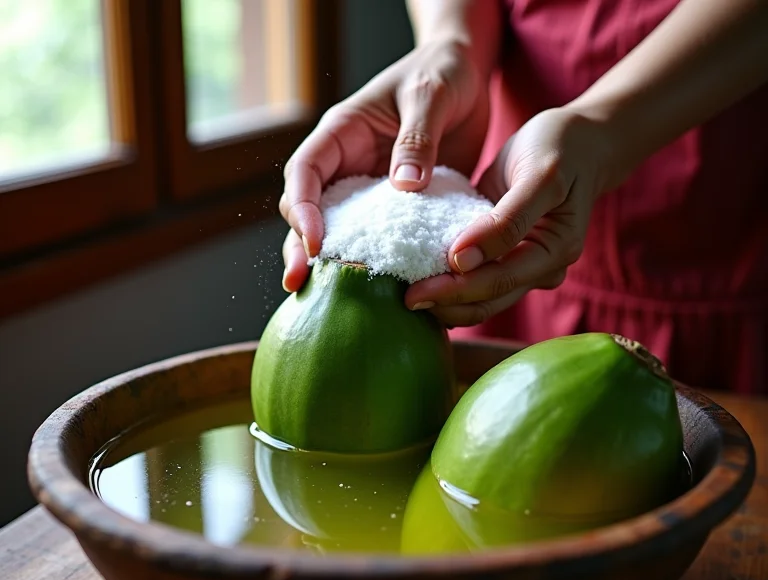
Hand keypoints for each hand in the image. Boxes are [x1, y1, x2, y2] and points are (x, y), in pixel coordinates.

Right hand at [279, 40, 490, 290]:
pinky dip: (372, 261)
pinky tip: (376, 289)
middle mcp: (347, 164)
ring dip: (327, 263)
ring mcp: (367, 189)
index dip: (301, 208)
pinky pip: (377, 238)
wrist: (467, 75)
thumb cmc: (444, 71)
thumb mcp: (432, 94)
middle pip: (307, 209)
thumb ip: (417, 138)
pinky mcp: (394, 208)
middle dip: (300, 246)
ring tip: (322, 296)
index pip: (305, 172)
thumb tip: (404, 187)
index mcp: (343, 132)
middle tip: (300, 283)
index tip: (315, 242)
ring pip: (335, 230)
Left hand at [404, 107, 613, 325]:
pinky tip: (425, 287)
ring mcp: (526, 270)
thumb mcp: (538, 175)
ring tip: (409, 299)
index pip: (499, 282)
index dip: (456, 289)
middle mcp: (543, 270)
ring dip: (447, 305)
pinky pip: (478, 284)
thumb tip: (461, 261)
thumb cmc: (560, 148)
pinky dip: (452, 288)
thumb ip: (505, 220)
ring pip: (483, 301)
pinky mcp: (508, 261)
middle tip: (404, 300)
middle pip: (488, 300)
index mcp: (554, 252)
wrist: (579, 143)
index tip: (415, 290)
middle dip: (446, 304)